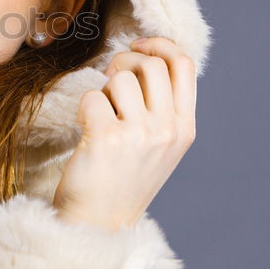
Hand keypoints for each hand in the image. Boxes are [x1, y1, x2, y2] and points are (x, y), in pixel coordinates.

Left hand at [52, 37, 197, 230]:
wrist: (100, 223)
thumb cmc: (123, 179)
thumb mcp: (160, 145)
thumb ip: (162, 107)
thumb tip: (148, 57)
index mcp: (185, 128)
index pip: (184, 65)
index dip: (160, 45)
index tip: (138, 46)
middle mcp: (167, 130)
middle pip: (151, 64)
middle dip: (124, 61)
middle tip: (108, 79)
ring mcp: (140, 134)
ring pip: (120, 77)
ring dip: (104, 89)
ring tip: (101, 115)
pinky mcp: (108, 138)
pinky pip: (92, 97)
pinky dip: (84, 107)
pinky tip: (86, 129)